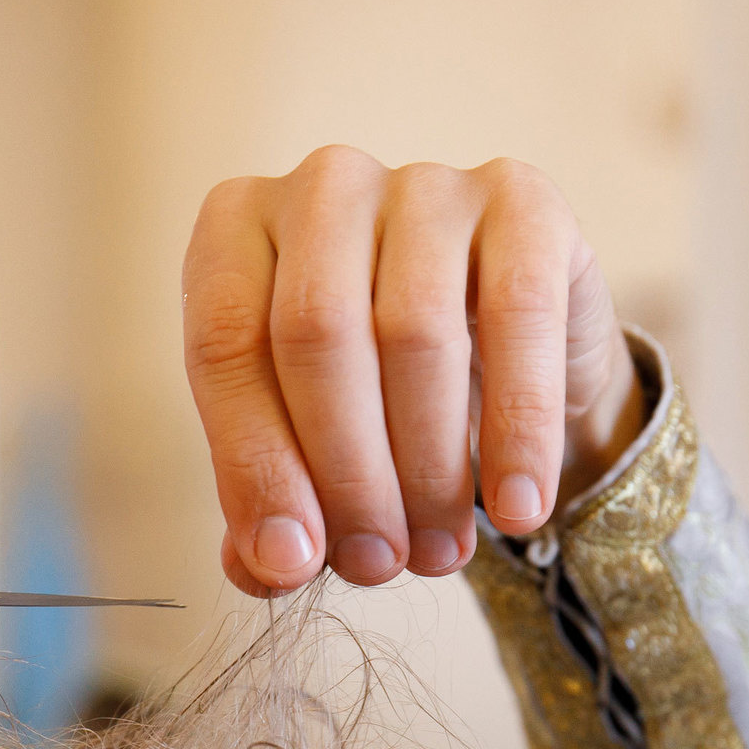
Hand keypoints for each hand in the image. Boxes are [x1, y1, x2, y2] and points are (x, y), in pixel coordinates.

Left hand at [182, 147, 643, 595]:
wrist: (511, 357)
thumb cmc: (377, 399)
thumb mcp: (307, 450)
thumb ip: (272, 507)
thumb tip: (268, 566)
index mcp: (237, 230)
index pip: (225, 345)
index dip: (255, 465)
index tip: (290, 562)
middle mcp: (324, 185)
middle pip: (317, 334)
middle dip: (346, 474)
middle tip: (376, 564)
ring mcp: (427, 182)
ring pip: (413, 330)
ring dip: (426, 467)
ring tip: (436, 552)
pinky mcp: (524, 201)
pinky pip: (518, 317)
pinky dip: (518, 429)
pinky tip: (517, 506)